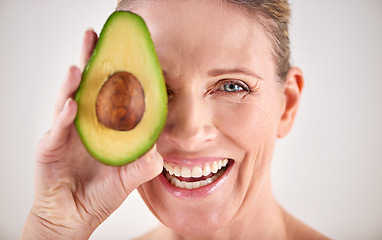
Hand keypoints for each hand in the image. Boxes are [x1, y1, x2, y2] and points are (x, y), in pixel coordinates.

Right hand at [21, 29, 163, 239]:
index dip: (118, 75)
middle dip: (90, 62)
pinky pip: (58, 128)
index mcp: (104, 127)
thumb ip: (144, 165)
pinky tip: (72, 104)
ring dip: (74, 82)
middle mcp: (85, 124)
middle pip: (87, 87)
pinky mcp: (51, 147)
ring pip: (68, 100)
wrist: (74, 217)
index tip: (128, 55)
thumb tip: (158, 150)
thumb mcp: (128, 179)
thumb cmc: (100, 195)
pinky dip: (65, 116)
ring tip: (79, 66)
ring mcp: (66, 133)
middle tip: (95, 37)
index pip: (111, 95)